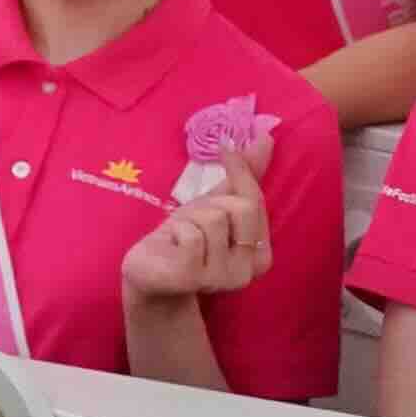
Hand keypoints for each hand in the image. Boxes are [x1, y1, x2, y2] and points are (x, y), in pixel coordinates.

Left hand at [124, 137, 271, 308]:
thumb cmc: (185, 239)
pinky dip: (175, 232)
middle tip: (193, 222)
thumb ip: (245, 176)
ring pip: (213, 219)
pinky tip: (171, 248)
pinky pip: (191, 235)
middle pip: (241, 207)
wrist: (149, 273)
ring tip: (180, 238)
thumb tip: (266, 137)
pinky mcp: (192, 278)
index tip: (226, 146)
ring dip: (188, 220)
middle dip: (210, 204)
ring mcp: (220, 279)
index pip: (257, 202)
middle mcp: (247, 273)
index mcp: (260, 256)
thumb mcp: (216, 204)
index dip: (240, 171)